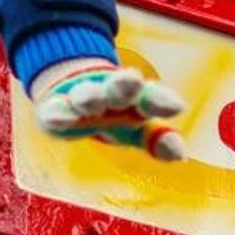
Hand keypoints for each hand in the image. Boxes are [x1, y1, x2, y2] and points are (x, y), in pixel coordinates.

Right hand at [32, 60, 186, 159]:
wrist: (71, 92)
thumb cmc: (114, 115)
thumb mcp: (136, 129)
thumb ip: (157, 140)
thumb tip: (180, 155)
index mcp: (134, 98)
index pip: (151, 98)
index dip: (161, 101)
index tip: (177, 107)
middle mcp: (109, 93)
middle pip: (119, 88)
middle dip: (124, 84)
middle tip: (133, 79)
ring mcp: (81, 98)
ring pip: (86, 95)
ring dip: (88, 97)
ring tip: (88, 102)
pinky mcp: (55, 107)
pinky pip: (55, 110)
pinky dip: (57, 114)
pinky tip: (56, 119)